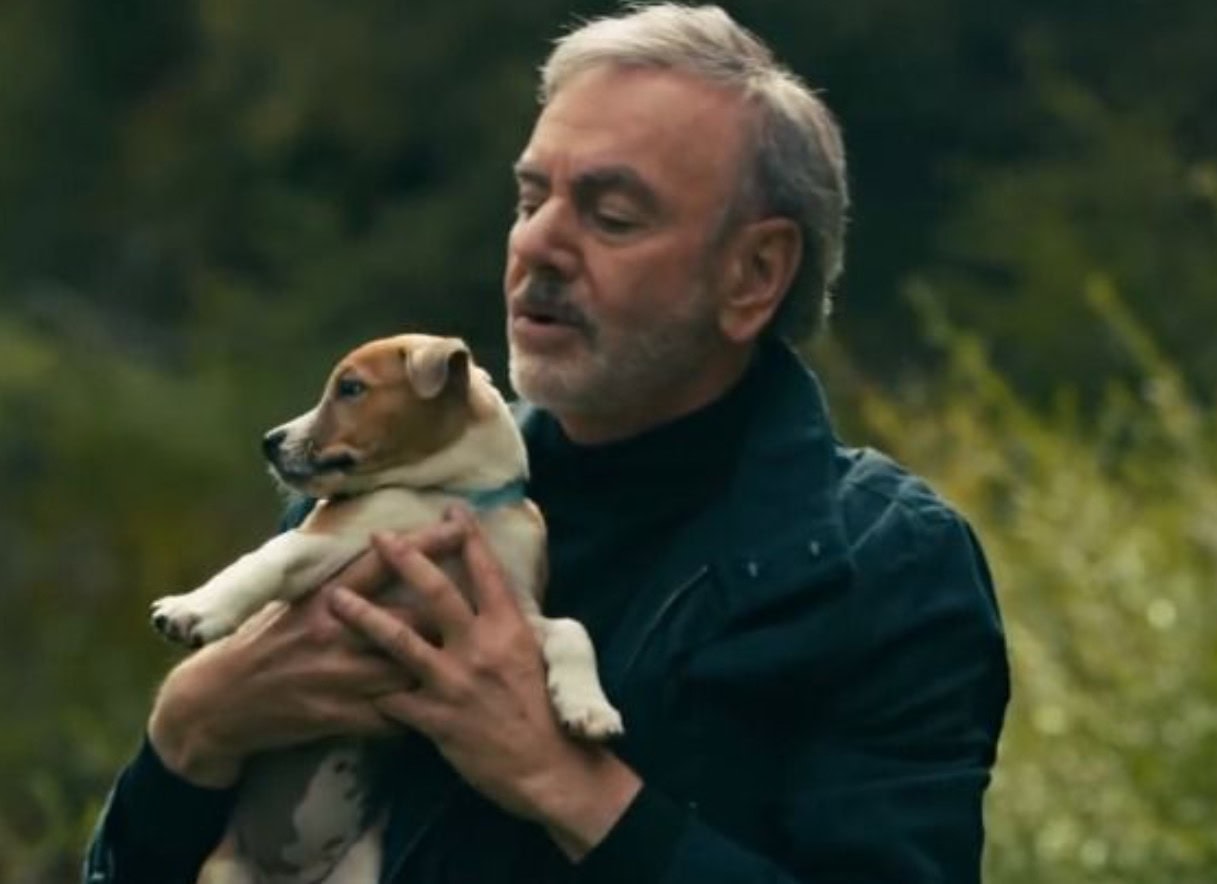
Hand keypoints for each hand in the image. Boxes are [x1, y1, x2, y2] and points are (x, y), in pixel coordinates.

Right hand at [147, 519, 464, 787]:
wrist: (219, 703)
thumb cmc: (261, 644)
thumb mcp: (294, 603)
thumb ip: (338, 584)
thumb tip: (377, 549)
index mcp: (325, 599)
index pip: (381, 563)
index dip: (423, 543)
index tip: (459, 525)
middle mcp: (336, 633)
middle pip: (410, 618)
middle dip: (449, 612)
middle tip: (487, 604)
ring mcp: (339, 678)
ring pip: (409, 668)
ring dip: (441, 666)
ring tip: (476, 660)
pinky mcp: (340, 717)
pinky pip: (394, 716)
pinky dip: (417, 713)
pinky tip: (439, 710)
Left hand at [330, 508, 641, 859]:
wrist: (547, 766)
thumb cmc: (546, 710)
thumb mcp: (539, 655)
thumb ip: (510, 626)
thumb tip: (496, 599)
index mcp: (509, 628)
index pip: (486, 572)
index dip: (468, 537)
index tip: (451, 510)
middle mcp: (479, 647)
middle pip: (435, 592)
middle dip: (405, 559)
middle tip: (380, 536)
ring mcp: (454, 682)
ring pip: (399, 639)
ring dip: (363, 616)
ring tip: (334, 597)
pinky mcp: (436, 718)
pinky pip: (394, 700)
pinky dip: (372, 693)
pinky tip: (348, 686)